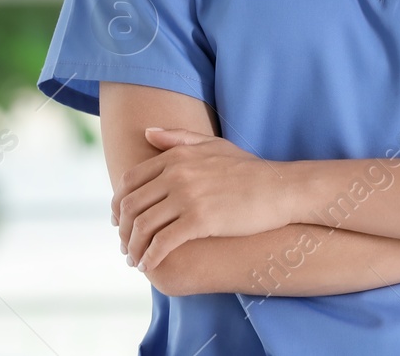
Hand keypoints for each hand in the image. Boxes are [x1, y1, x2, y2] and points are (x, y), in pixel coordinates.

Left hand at [112, 127, 296, 273]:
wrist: (279, 189)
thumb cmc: (249, 170)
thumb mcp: (213, 146)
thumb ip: (178, 138)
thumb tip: (147, 132)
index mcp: (176, 156)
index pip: (130, 181)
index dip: (119, 205)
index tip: (120, 222)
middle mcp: (177, 174)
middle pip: (131, 205)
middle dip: (122, 230)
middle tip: (125, 247)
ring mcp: (187, 196)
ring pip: (143, 226)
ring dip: (133, 248)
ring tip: (135, 260)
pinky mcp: (200, 220)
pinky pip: (162, 243)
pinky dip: (150, 257)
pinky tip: (150, 267)